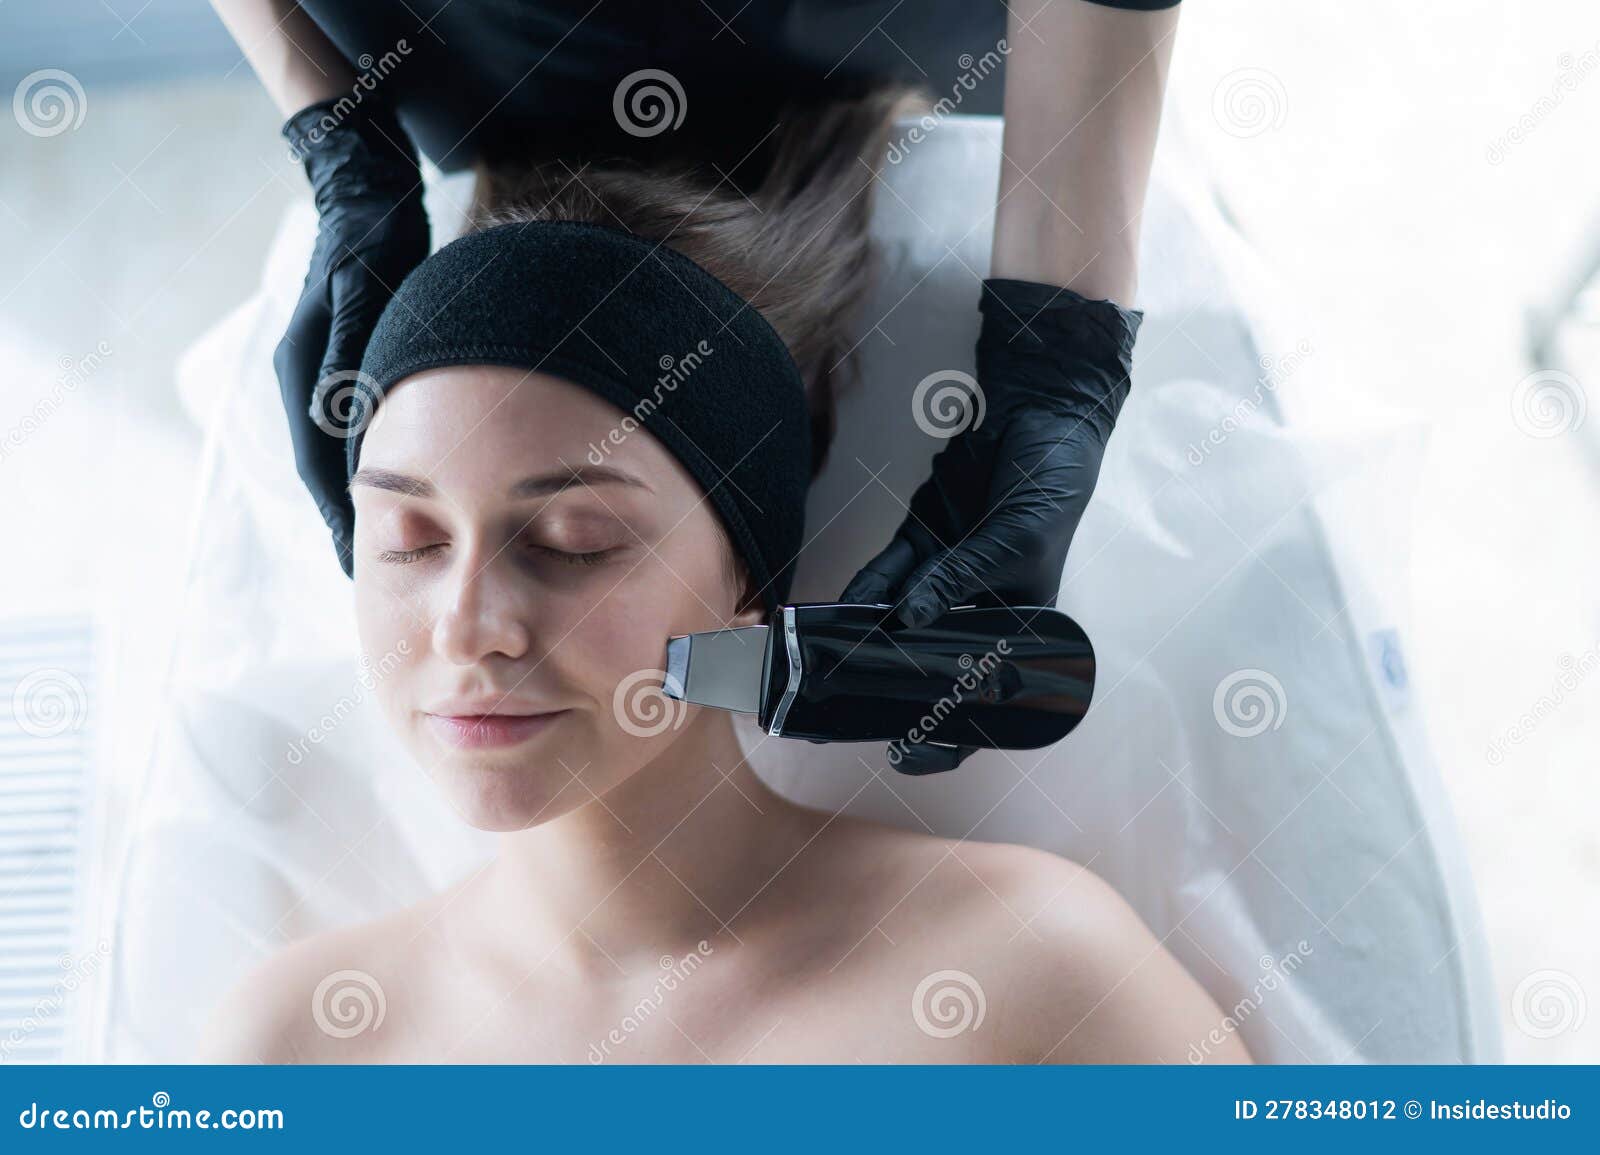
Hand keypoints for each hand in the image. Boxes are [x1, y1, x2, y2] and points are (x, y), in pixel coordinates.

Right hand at [275, 98, 429, 574]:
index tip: (358, 568)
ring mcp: (327, 375)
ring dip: (368, 501)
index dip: (342, 522)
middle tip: (379, 579)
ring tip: (398, 551)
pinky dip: (379, 467)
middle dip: (353, 524)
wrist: (369, 190)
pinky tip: (410, 492)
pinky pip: (362, 431)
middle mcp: (309, 382)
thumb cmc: (372, 238)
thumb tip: (350, 424)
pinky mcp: (351, 366)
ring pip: (345, 455)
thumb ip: (355, 358)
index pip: (322, 468)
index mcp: (305, 374)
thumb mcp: (363, 297)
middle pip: (330, 471)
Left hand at [841, 277, 1141, 773]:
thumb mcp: (1014, 541)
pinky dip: (860, 593)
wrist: (1041, 415)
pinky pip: (884, 576)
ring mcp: (947, 576)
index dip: (949, 734)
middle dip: (890, 691)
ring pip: (898, 621)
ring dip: (863, 642)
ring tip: (824, 671)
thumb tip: (907, 619)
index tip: (907, 756)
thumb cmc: (1052, 486)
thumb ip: (959, 581)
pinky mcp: (922, 541)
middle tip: (844, 719)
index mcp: (1024, 627)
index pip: (987, 696)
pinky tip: (831, 614)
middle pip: (931, 664)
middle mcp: (981, 609)